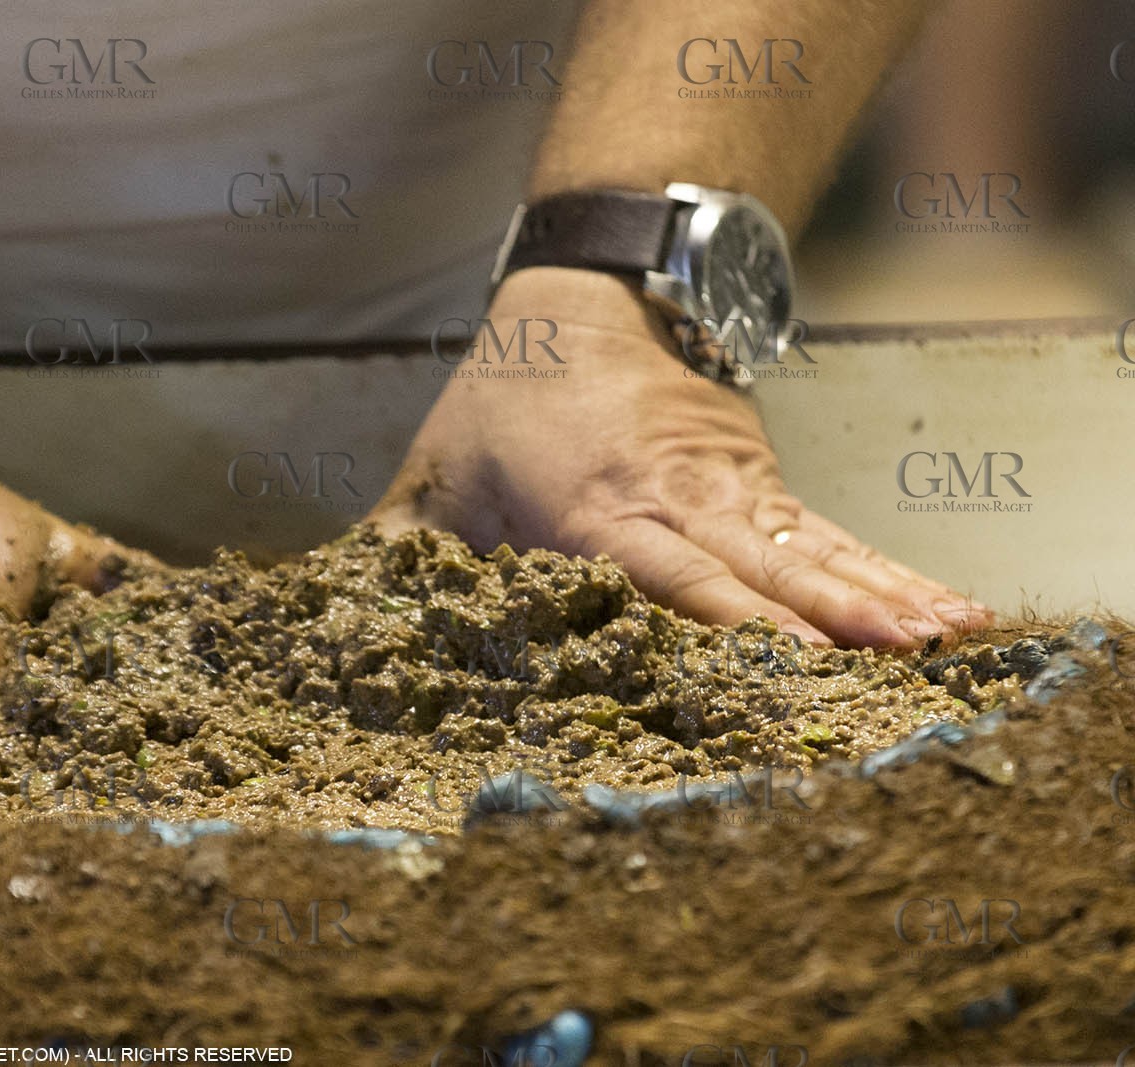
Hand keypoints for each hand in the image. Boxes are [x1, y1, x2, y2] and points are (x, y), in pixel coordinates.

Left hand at [370, 268, 989, 647]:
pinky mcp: (760, 480)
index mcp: (594, 504)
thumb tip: (325, 619)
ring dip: (879, 590)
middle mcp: (676, 495)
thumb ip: (397, 551)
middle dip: (833, 611)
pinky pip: (829, 532)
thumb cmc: (505, 400)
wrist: (587, 297)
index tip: (790, 656)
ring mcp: (730, 484)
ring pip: (812, 545)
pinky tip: (942, 609)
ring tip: (946, 636)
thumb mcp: (436, 475)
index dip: (731, 615)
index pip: (671, 570)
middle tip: (901, 654)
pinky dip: (885, 568)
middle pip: (762, 560)